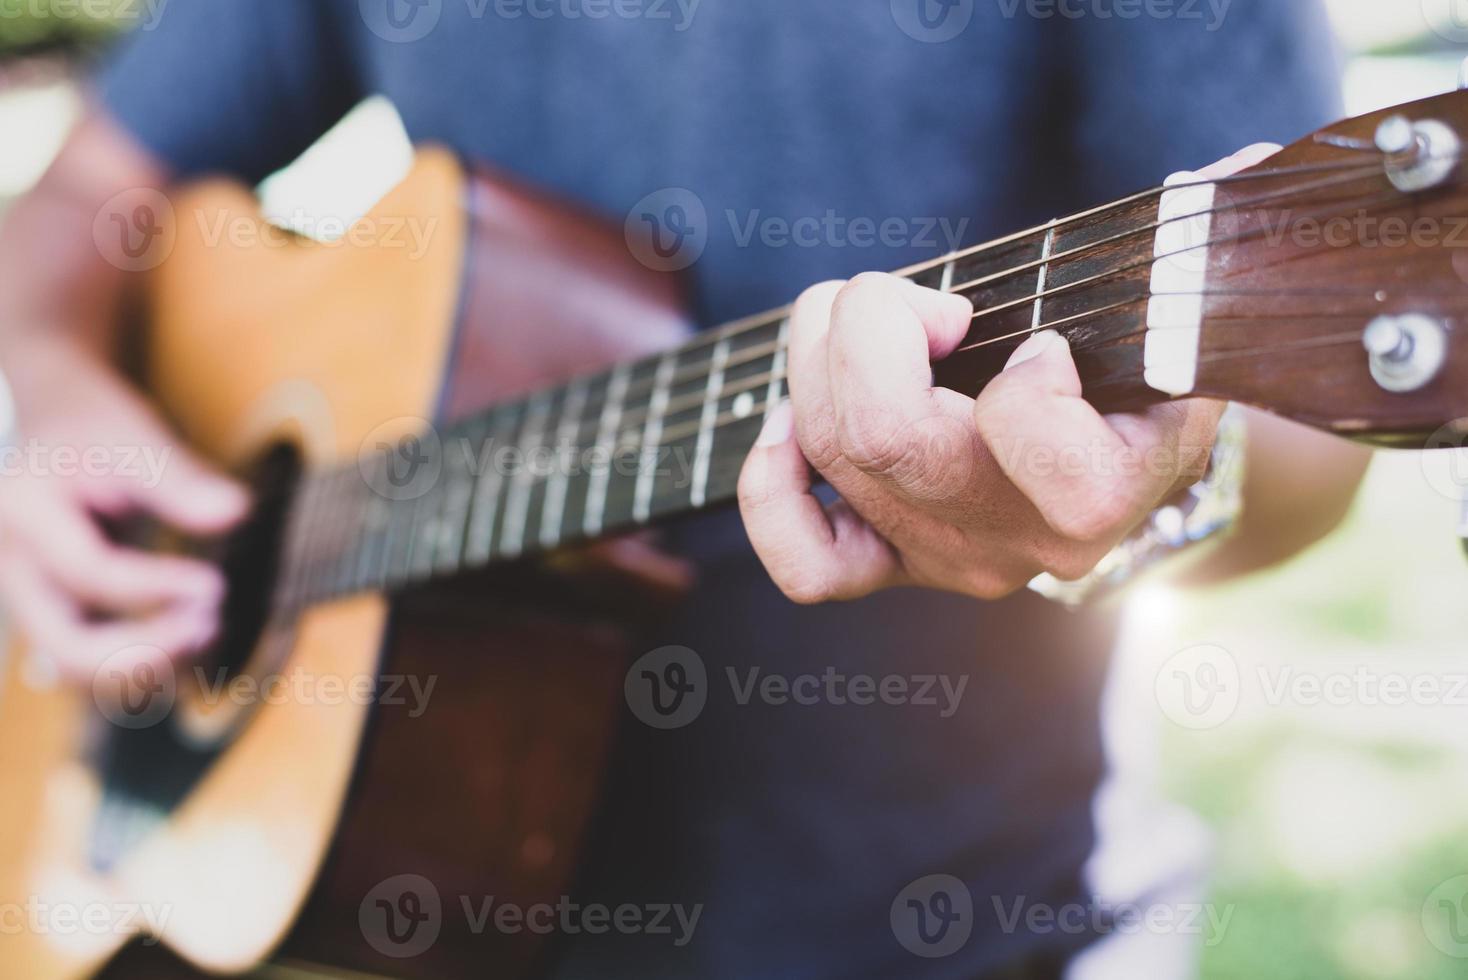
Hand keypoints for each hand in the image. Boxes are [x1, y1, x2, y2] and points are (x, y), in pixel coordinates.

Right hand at [0, 338, 248, 681]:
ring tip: (208, 632)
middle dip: (142, 652)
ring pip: (73, 669)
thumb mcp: (132, 436)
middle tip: (209, 627)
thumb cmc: (89, 426)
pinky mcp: (53, 611)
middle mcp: (13, 567)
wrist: (50, 423)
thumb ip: (179, 478)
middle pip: (63, 647)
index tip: (215, 586)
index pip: (89, 571)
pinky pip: (88, 661)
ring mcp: (27, 597)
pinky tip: (191, 639)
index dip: (155, 587)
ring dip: (145, 668)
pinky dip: (138, 665)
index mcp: (24, 513)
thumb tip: (236, 512)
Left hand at [735, 146, 1278, 603]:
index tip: (1042, 342)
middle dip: (872, 324)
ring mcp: (946, 558)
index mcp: (1105, 493)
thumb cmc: (1145, 373)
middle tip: (916, 300)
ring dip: (816, 351)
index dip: (1024, 377)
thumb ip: (1188, 255)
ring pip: (834, 454)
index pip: (1038, 446)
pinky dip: (772, 484)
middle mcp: (1018, 542)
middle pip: (887, 435)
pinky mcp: (891, 565)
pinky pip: (805, 562)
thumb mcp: (1181, 322)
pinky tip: (789, 425)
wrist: (1130, 469)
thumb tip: (1233, 170)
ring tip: (856, 315)